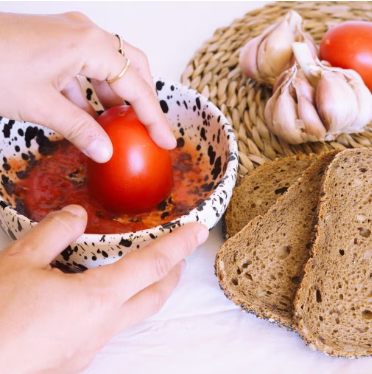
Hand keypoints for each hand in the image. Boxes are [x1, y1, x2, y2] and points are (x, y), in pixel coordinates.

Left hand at [0, 12, 175, 162]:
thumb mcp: (40, 105)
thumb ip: (79, 129)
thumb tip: (106, 152)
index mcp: (89, 44)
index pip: (136, 86)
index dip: (154, 117)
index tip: (167, 140)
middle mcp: (85, 34)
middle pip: (132, 67)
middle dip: (144, 100)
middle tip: (151, 129)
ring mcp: (69, 36)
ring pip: (110, 67)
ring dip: (119, 97)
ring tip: (124, 126)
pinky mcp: (54, 45)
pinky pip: (86, 69)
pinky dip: (92, 94)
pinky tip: (89, 116)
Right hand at [0, 205, 207, 373]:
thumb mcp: (20, 262)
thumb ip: (54, 233)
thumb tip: (76, 215)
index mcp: (96, 300)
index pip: (151, 265)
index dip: (178, 245)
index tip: (198, 231)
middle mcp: (102, 328)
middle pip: (153, 297)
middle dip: (172, 274)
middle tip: (180, 255)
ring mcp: (88, 349)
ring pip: (132, 315)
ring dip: (144, 291)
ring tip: (140, 272)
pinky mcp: (73, 361)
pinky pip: (106, 329)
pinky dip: (115, 306)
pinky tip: (95, 298)